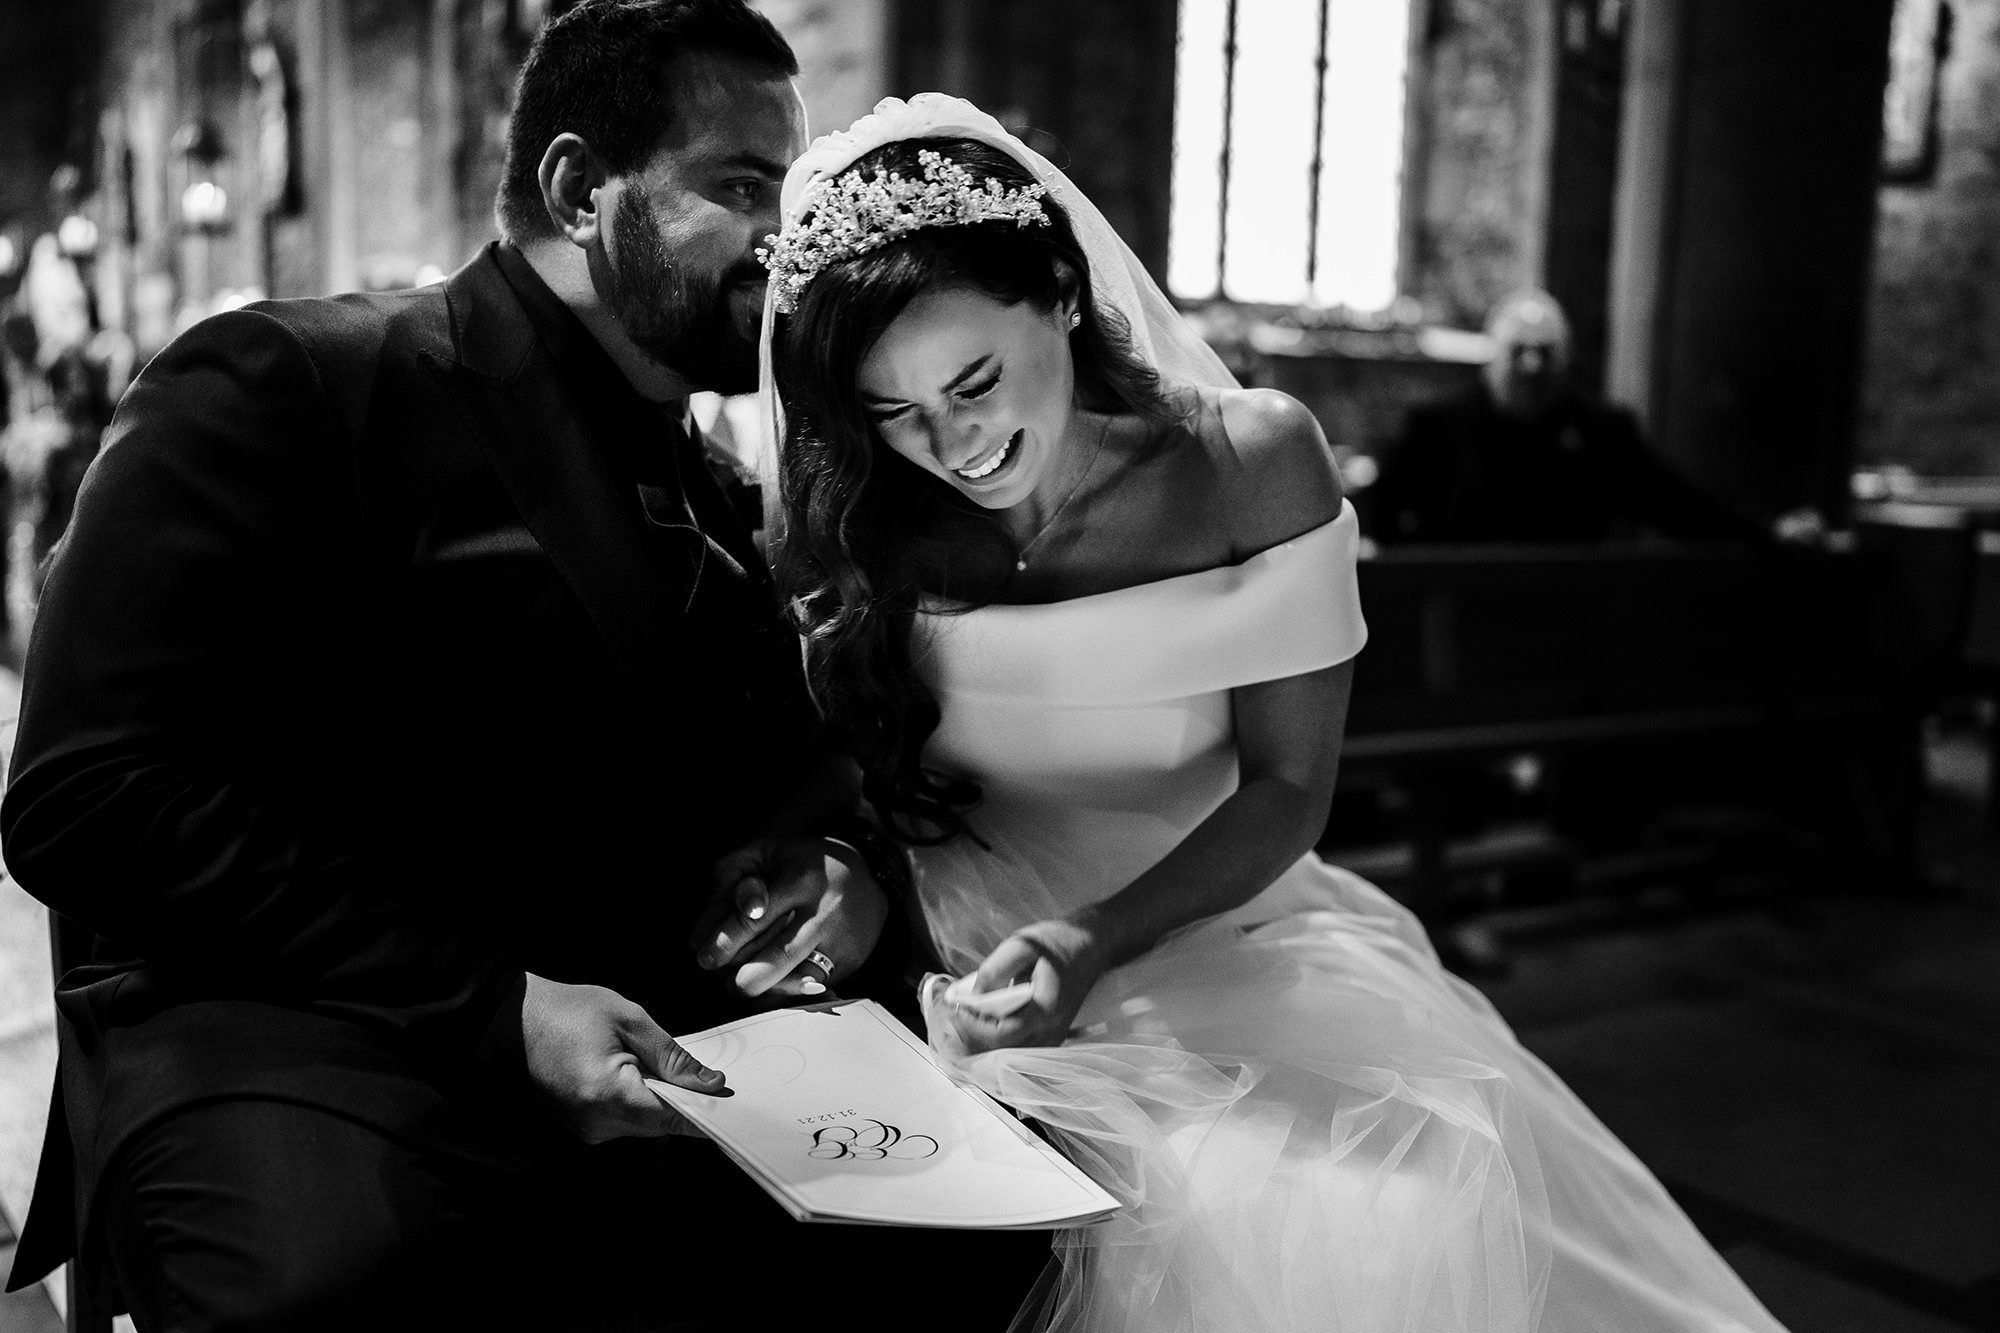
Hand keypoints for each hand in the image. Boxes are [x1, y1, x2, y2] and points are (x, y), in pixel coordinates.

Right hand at [520, 973, 724, 1143]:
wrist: (513, 1020)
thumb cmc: (567, 1011)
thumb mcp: (629, 1019)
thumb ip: (671, 1055)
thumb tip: (709, 1082)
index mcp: (608, 1095)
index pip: (673, 1118)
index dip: (706, 1110)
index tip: (732, 1099)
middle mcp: (596, 1123)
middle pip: (661, 1125)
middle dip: (685, 1101)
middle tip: (702, 1073)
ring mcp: (586, 1130)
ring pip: (645, 1125)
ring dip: (661, 1100)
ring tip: (659, 1065)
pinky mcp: (581, 1127)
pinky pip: (625, 1121)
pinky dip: (640, 1101)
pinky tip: (638, 1073)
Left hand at [692, 836, 889, 1000]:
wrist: (867, 875)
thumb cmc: (801, 863)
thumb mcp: (763, 852)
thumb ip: (729, 877)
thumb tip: (706, 928)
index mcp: (800, 879)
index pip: (755, 918)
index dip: (725, 941)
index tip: (705, 957)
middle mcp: (824, 912)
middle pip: (776, 959)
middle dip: (741, 976)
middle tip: (722, 975)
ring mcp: (841, 941)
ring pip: (795, 981)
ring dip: (762, 990)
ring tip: (743, 982)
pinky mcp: (850, 962)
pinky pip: (810, 990)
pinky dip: (784, 994)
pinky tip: (770, 987)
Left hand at [926, 916, 1109, 1054]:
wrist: (1093, 945)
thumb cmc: (1058, 942)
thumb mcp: (1022, 944)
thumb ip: (994, 970)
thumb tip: (971, 996)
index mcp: (1045, 1010)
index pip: (1002, 1035)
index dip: (973, 1026)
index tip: (954, 1008)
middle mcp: (1051, 1032)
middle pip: (1003, 1053)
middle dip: (972, 1038)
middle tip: (951, 1017)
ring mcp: (1053, 1038)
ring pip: (1011, 1058)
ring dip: (983, 1044)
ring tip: (963, 1021)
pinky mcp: (1051, 1036)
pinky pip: (1020, 1051)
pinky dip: (997, 1044)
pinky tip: (983, 1026)